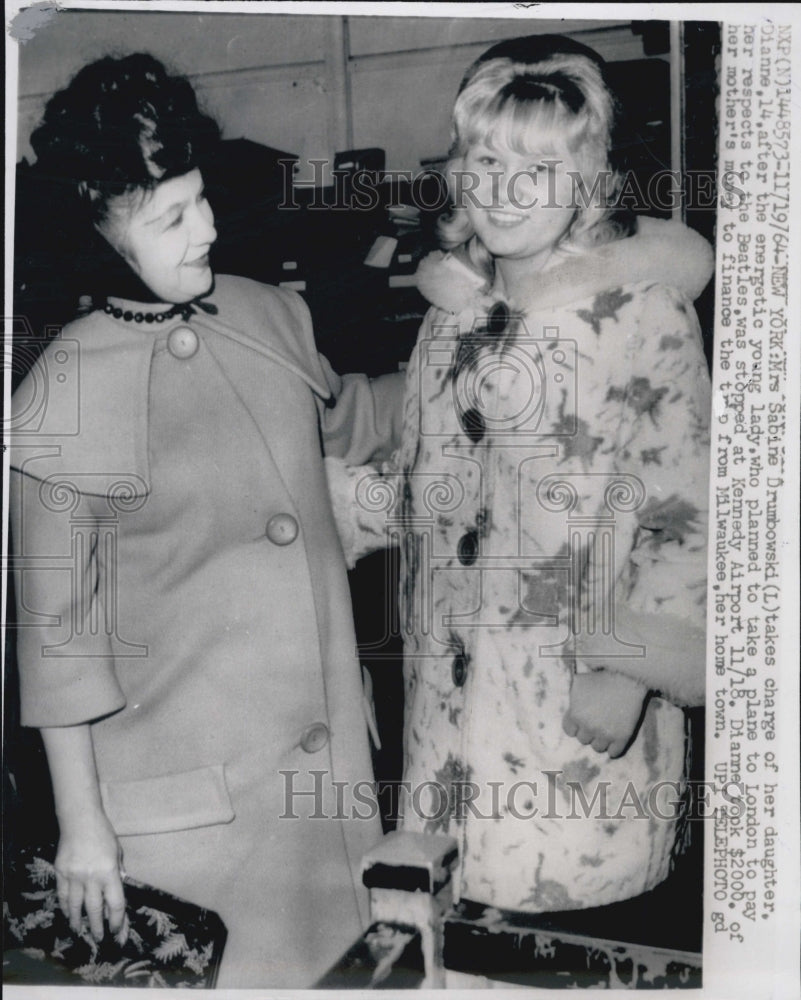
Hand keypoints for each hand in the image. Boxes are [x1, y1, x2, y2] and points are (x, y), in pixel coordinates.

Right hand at [54, 810, 125, 940]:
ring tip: (79, 931)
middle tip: (99, 938)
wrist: (80, 820)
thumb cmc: (102, 834)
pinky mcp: (61, 873)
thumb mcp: (117, 852)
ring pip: (75, 906)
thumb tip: (117, 889)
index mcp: (109, 872)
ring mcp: (74, 876)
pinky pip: (62, 895)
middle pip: (95, 909)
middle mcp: (92, 877)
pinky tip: (67, 913)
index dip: (117, 920)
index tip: (116, 930)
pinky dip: (65, 907)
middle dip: (97, 927)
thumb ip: (117, 872)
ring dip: (78, 921)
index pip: (115, 903)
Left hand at [562, 670, 648, 757]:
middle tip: (597, 722)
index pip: (570, 731)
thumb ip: (572, 699)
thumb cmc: (601, 678)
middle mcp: (589, 727)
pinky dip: (613, 749)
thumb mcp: (578, 684)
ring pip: (598, 748)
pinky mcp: (622, 737)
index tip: (582, 721)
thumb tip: (570, 708)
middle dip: (588, 731)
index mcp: (576, 715)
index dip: (576, 725)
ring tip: (605, 730)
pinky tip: (614, 740)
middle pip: (584, 739)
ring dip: (600, 740)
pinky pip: (614, 753)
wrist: (627, 678)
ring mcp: (606, 734)